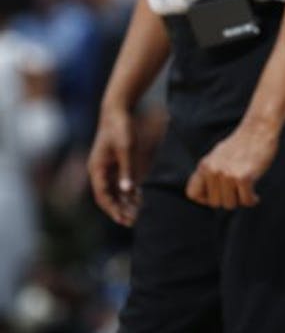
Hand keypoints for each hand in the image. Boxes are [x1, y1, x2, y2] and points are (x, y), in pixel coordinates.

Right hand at [88, 106, 154, 225]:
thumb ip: (127, 170)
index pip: (103, 196)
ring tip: (136, 214)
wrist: (117, 111)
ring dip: (124, 202)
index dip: (113, 209)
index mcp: (97, 169)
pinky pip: (120, 182)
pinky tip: (138, 198)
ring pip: (114, 190)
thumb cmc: (121, 128)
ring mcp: (106, 167)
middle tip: (132, 222)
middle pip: (108, 196)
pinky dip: (128, 191)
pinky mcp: (114, 163)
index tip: (123, 220)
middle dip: (119, 209)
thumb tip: (128, 191)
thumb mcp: (126, 149)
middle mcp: (99, 171)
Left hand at [185, 122, 279, 209]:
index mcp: (204, 165)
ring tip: (247, 191)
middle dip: (228, 199)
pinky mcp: (243, 177)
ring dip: (240, 201)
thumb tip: (203, 195)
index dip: (205, 199)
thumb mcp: (218, 156)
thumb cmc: (242, 144)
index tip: (220, 195)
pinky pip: (245, 201)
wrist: (259, 129)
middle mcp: (212, 170)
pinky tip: (256, 196)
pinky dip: (251, 201)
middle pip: (215, 203)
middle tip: (239, 192)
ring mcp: (227, 174)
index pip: (192, 194)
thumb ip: (210, 172)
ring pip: (229, 204)